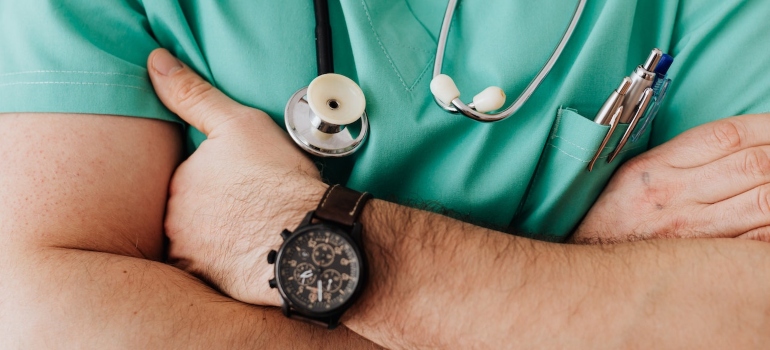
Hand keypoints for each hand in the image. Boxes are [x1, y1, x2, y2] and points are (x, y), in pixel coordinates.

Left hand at [147, 49, 326, 305]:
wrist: (308, 236)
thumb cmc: (278, 179)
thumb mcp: (238, 123)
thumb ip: (193, 95)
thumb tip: (156, 63)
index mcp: (179, 182)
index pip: (189, 178)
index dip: (219, 179)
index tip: (245, 183)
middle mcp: (174, 221)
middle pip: (190, 213)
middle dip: (215, 211)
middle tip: (251, 208)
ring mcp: (191, 256)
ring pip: (199, 243)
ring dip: (219, 240)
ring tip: (255, 234)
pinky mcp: (210, 285)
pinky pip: (211, 273)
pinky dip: (226, 265)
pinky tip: (251, 257)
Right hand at [574, 114, 769, 243]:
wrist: (591, 275)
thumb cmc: (611, 223)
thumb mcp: (631, 177)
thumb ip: (676, 158)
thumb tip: (732, 145)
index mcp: (655, 169)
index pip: (727, 136)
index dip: (767, 126)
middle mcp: (674, 197)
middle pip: (754, 164)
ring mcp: (694, 232)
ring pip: (766, 200)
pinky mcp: (707, 262)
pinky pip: (760, 240)